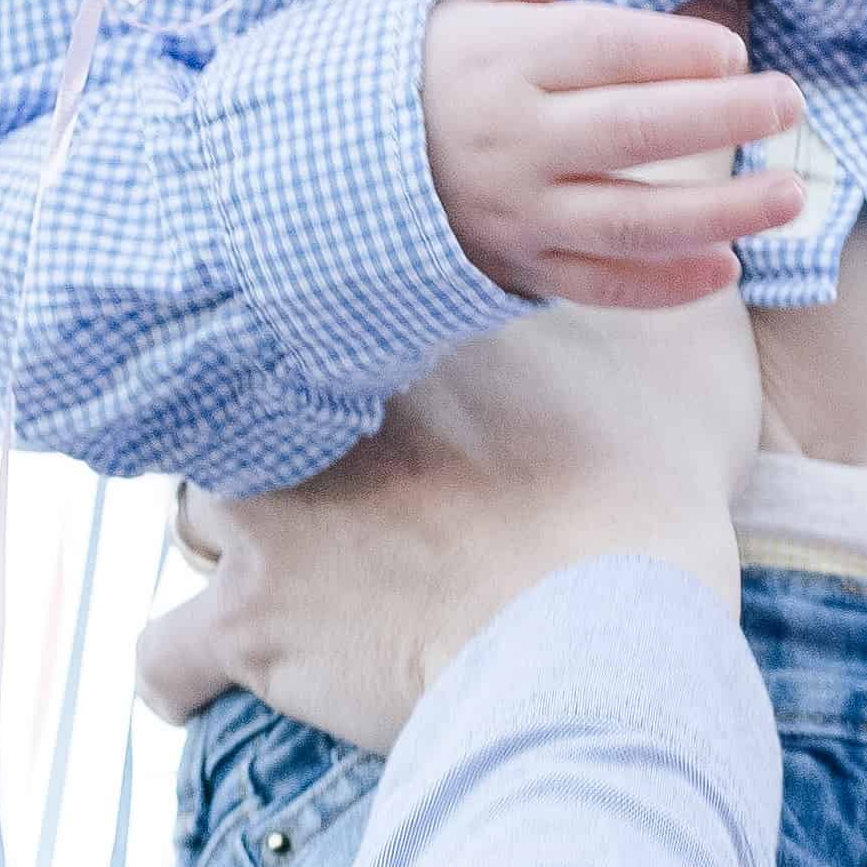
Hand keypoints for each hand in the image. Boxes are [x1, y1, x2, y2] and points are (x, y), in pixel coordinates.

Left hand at [139, 290, 760, 749]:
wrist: (612, 624)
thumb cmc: (655, 498)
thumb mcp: (686, 356)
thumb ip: (672, 279)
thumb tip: (706, 185)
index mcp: (396, 348)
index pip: (321, 333)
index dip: (352, 383)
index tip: (388, 420)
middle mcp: (307, 421)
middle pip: (246, 422)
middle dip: (281, 459)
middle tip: (344, 504)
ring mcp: (266, 524)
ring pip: (196, 520)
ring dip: (237, 552)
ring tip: (290, 589)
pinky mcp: (249, 628)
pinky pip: (160, 655)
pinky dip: (177, 674)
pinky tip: (201, 681)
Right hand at [424, 0, 812, 308]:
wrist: (330, 169)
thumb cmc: (424, 74)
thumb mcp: (463, 6)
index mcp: (500, 61)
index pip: (604, 49)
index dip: (676, 47)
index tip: (734, 49)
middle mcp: (511, 141)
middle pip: (633, 131)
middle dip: (722, 117)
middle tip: (790, 102)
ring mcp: (517, 213)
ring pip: (631, 220)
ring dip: (720, 211)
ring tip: (790, 194)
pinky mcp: (520, 269)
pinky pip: (600, 287)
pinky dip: (663, 285)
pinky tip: (725, 268)